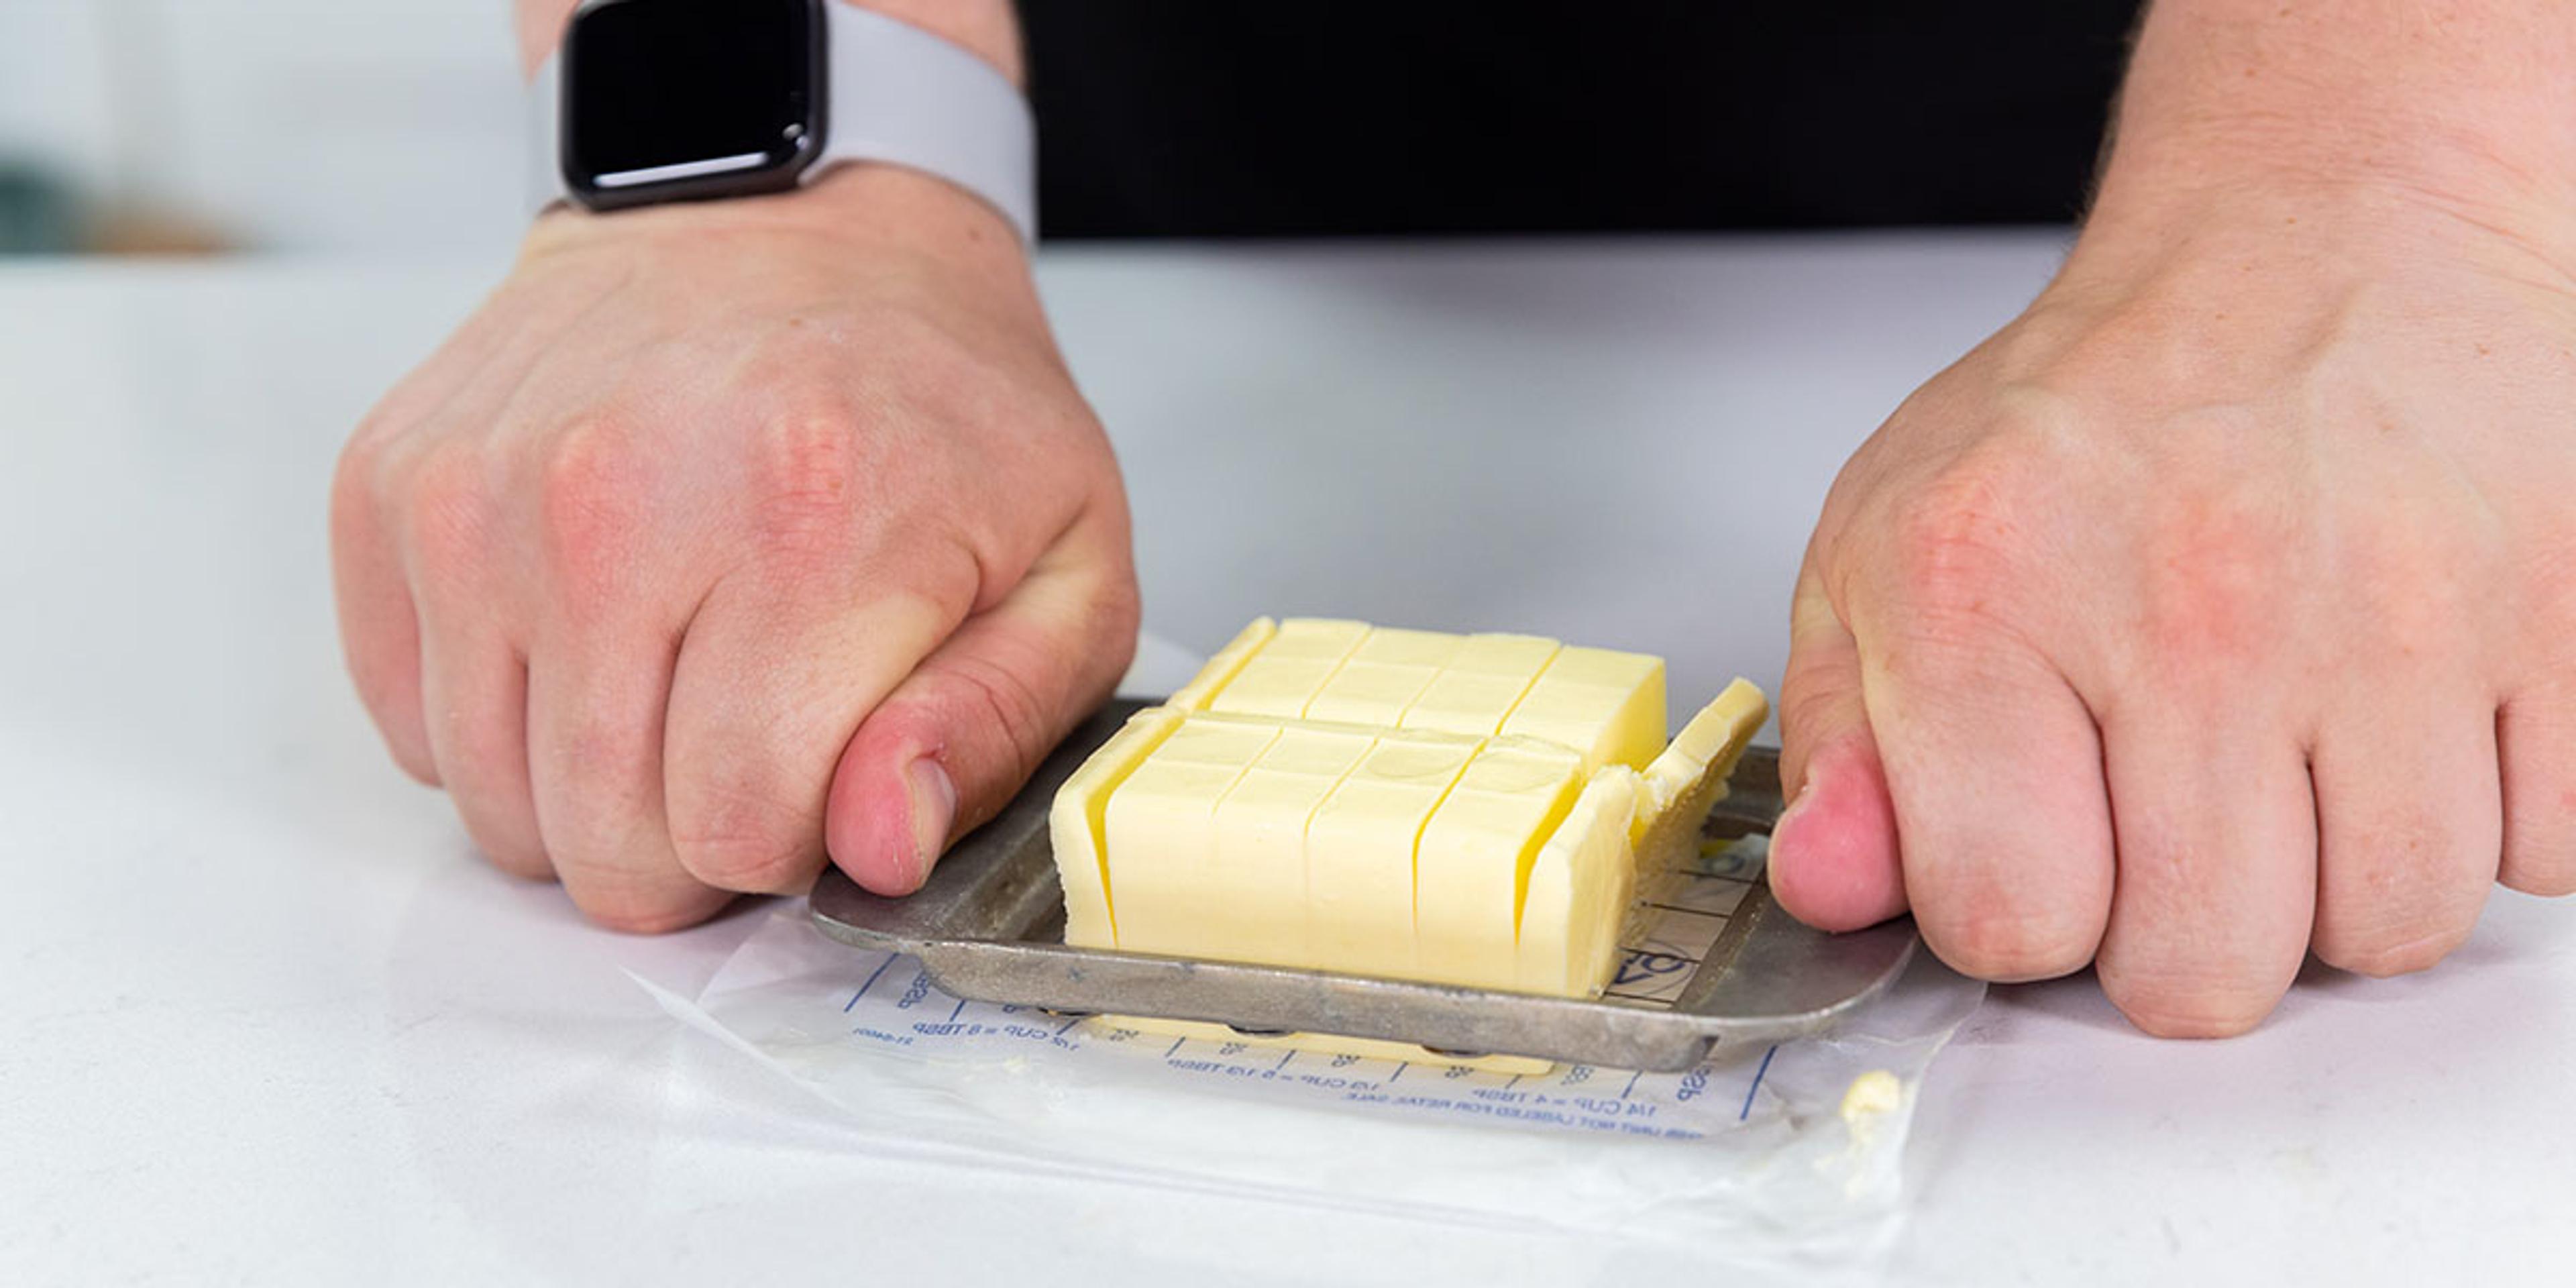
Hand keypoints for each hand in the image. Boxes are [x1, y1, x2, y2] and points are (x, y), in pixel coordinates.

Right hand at [330, 170, 1137, 930]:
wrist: (791, 220)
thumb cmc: (932, 398)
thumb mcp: (1065, 564)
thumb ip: (992, 724)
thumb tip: (881, 845)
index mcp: (805, 522)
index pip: (735, 829)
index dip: (791, 839)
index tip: (825, 763)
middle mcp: (614, 500)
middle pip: (604, 840)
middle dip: (689, 839)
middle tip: (754, 736)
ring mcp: (479, 492)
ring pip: (496, 803)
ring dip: (587, 791)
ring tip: (675, 680)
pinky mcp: (389, 488)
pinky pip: (412, 724)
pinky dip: (499, 720)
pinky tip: (587, 637)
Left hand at [1768, 177, 2575, 1033]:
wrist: (2329, 237)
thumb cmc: (2102, 409)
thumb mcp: (1891, 542)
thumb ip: (1846, 739)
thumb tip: (1831, 887)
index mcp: (1992, 593)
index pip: (2009, 920)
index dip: (2025, 915)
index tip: (2043, 846)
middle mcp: (2194, 606)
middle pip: (2204, 973)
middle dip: (2184, 931)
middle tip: (2179, 816)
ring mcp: (2394, 614)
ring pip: (2388, 928)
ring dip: (2342, 882)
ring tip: (2299, 753)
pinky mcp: (2558, 614)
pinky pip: (2541, 852)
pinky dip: (2486, 814)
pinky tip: (2411, 714)